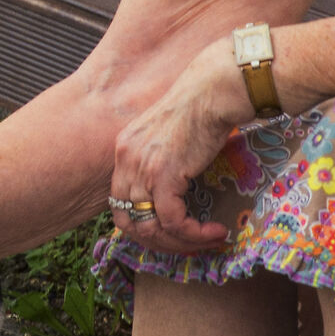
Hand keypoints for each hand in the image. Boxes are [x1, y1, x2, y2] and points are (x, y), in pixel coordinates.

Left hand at [107, 41, 245, 252]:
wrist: (213, 91)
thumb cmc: (201, 106)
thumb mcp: (170, 136)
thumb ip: (163, 160)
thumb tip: (179, 189)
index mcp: (124, 151)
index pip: (119, 203)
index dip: (142, 225)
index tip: (170, 232)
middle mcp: (126, 161)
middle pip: (127, 222)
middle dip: (159, 242)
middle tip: (188, 244)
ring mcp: (142, 169)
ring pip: (150, 228)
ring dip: (180, 242)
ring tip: (207, 239)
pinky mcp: (163, 176)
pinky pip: (173, 221)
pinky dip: (193, 234)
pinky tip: (215, 231)